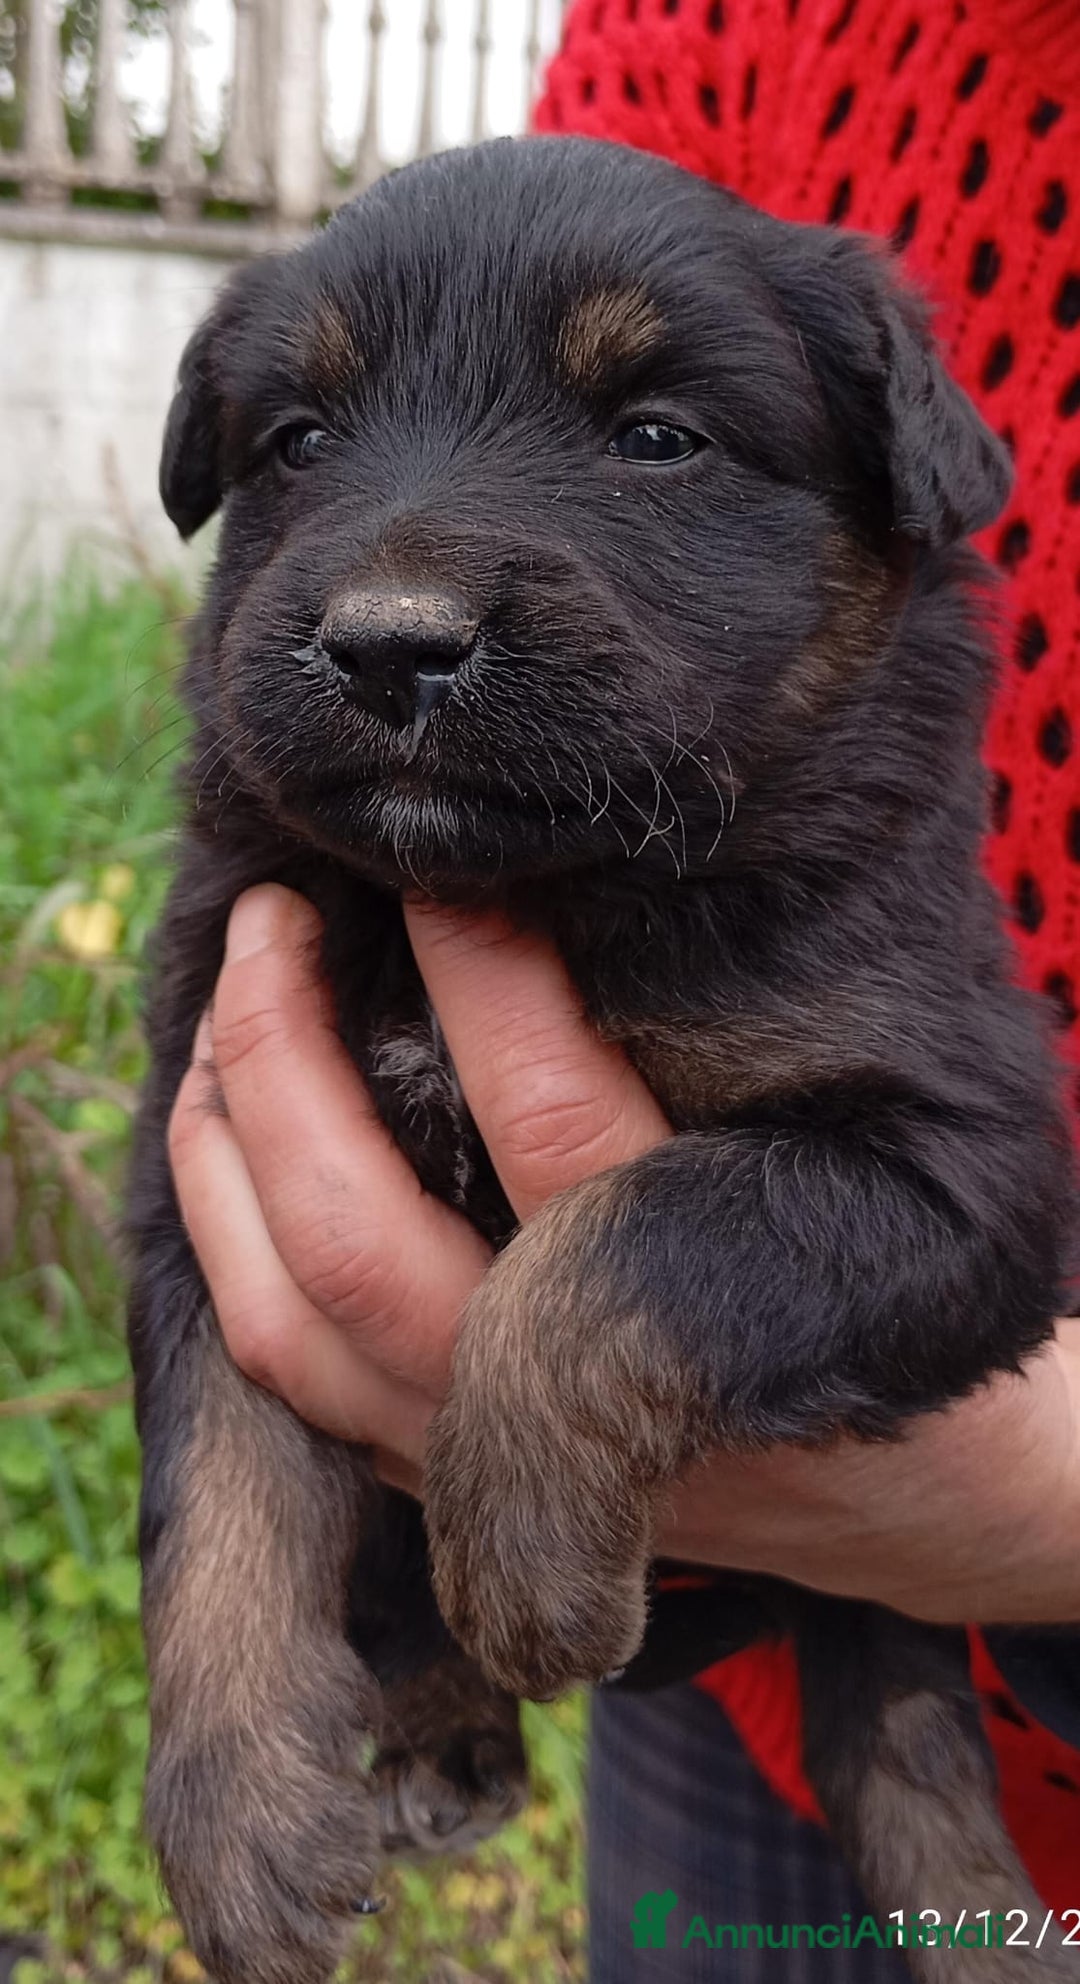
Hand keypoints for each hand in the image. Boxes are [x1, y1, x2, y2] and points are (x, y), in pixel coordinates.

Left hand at [169, 883, 1079, 1625]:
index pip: (544, 1114)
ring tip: (217, 1019)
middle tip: (270, 918)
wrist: (917, 1486)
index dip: (473, 973)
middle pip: (356, 1238)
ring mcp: (477, 1459)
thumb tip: (568, 882)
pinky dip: (226, 1244)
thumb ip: (720, 1050)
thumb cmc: (877, 1278)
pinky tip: (224, 1141)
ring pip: (288, 1326)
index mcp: (680, 1293)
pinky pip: (283, 1373)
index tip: (429, 864)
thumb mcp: (851, 1154)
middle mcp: (557, 1399)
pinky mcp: (436, 1480)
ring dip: (219, 1156)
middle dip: (278, 1058)